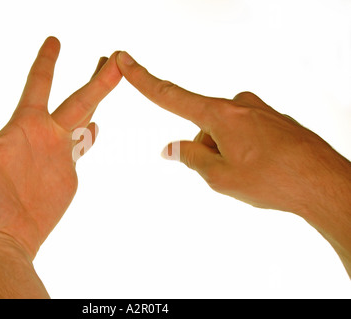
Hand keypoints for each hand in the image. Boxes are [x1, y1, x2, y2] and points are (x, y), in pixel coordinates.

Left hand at [0, 37, 121, 278]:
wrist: (3, 236)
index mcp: (24, 125)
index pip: (38, 83)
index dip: (47, 61)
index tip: (54, 40)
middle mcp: (44, 134)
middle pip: (77, 99)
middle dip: (97, 79)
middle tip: (114, 59)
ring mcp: (58, 154)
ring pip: (84, 118)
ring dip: (98, 100)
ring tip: (112, 81)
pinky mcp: (68, 174)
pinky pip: (83, 147)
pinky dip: (92, 135)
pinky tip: (98, 126)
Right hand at [116, 51, 350, 274]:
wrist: (324, 183)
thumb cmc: (273, 180)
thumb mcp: (220, 177)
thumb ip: (191, 158)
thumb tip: (171, 148)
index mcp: (220, 115)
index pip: (171, 96)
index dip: (144, 80)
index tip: (125, 61)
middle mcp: (239, 105)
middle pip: (203, 126)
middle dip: (206, 150)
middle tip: (229, 175)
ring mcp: (259, 110)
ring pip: (225, 132)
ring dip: (227, 152)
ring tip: (251, 174)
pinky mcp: (274, 119)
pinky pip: (247, 132)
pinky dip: (246, 150)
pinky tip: (263, 167)